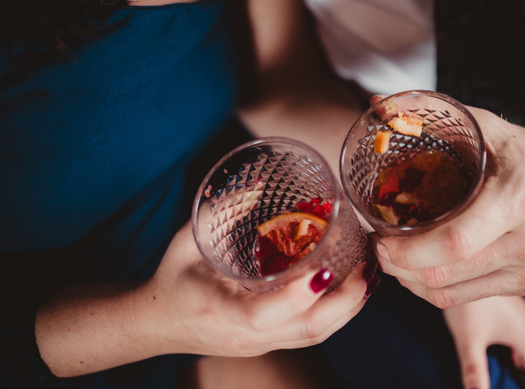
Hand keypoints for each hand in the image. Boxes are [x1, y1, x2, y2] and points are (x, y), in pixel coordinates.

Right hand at [139, 221, 370, 356]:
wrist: (156, 323)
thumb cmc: (172, 278)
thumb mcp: (186, 239)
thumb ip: (222, 210)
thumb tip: (262, 181)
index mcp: (219, 311)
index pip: (263, 316)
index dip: (298, 297)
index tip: (327, 270)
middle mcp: (244, 336)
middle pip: (306, 331)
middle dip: (345, 301)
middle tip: (365, 267)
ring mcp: (259, 344)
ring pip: (315, 336)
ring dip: (348, 308)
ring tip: (368, 275)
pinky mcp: (269, 342)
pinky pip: (310, 334)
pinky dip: (337, 314)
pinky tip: (351, 291)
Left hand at [373, 107, 524, 306]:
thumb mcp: (487, 128)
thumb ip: (432, 117)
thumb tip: (377, 105)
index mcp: (518, 200)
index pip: (455, 242)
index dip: (409, 249)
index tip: (380, 238)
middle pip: (446, 274)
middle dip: (399, 266)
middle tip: (379, 246)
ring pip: (450, 293)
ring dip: (411, 280)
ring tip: (394, 257)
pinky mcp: (524, 284)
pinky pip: (465, 297)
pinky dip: (433, 288)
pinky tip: (419, 270)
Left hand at [444, 296, 524, 388]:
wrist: (463, 260)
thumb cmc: (467, 298)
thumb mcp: (468, 338)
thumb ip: (474, 369)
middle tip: (511, 385)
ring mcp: (520, 315)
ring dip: (520, 364)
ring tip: (506, 376)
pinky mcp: (510, 308)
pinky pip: (519, 335)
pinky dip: (513, 350)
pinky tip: (497, 351)